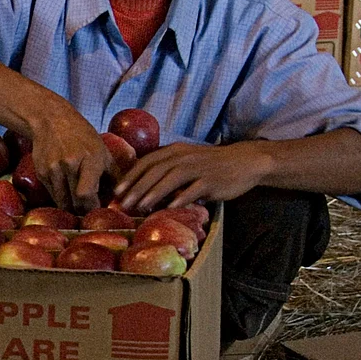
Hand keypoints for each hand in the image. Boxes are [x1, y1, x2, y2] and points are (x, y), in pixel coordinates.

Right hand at [29, 111, 114, 212]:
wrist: (51, 120)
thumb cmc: (82, 136)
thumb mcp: (103, 151)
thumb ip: (114, 175)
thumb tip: (122, 197)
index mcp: (90, 160)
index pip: (87, 194)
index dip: (93, 207)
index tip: (98, 208)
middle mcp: (69, 164)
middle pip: (75, 202)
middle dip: (83, 209)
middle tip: (89, 208)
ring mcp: (53, 169)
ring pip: (62, 201)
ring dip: (71, 206)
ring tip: (78, 202)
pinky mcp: (42, 172)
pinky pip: (53, 194)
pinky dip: (61, 196)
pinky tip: (66, 188)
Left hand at [114, 142, 272, 212]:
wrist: (243, 161)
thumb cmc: (209, 164)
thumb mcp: (185, 160)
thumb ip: (166, 169)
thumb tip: (142, 187)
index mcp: (174, 150)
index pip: (147, 162)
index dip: (131, 176)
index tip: (117, 190)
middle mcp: (183, 156)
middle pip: (155, 171)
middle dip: (137, 187)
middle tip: (124, 203)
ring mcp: (198, 168)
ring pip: (171, 179)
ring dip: (154, 193)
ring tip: (141, 206)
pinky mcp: (211, 180)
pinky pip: (194, 190)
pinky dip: (181, 199)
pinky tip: (170, 209)